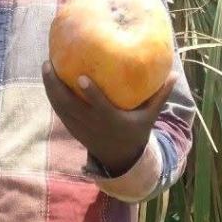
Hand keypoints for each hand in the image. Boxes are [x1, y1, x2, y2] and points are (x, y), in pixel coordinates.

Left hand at [42, 61, 175, 175]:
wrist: (120, 159)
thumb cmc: (136, 131)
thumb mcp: (149, 117)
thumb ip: (159, 96)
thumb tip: (174, 74)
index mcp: (111, 120)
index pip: (99, 107)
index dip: (90, 93)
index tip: (81, 76)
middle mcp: (92, 125)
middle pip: (69, 105)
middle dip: (56, 85)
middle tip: (50, 63)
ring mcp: (80, 128)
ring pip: (60, 107)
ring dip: (50, 88)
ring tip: (46, 66)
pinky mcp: (73, 129)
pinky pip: (59, 111)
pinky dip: (52, 96)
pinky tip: (49, 79)